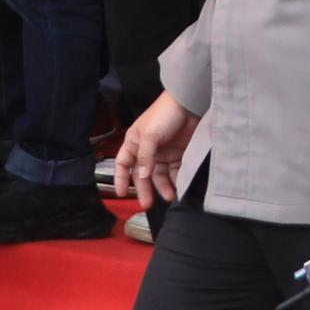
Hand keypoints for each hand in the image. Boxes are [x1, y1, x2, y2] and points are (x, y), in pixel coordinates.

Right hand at [111, 91, 196, 209]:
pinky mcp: (178, 155)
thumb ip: (145, 157)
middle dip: (144, 189)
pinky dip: (177, 181)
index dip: (121, 179)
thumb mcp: (149, 135)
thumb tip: (141, 176)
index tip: (121, 194)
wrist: (189, 105)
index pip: (123, 165)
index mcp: (133, 143)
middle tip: (147, 204)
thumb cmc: (164, 114)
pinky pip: (176, 172)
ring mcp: (163, 154)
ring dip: (163, 187)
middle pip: (142, 174)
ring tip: (169, 197)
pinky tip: (179, 188)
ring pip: (160, 176)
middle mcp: (146, 151)